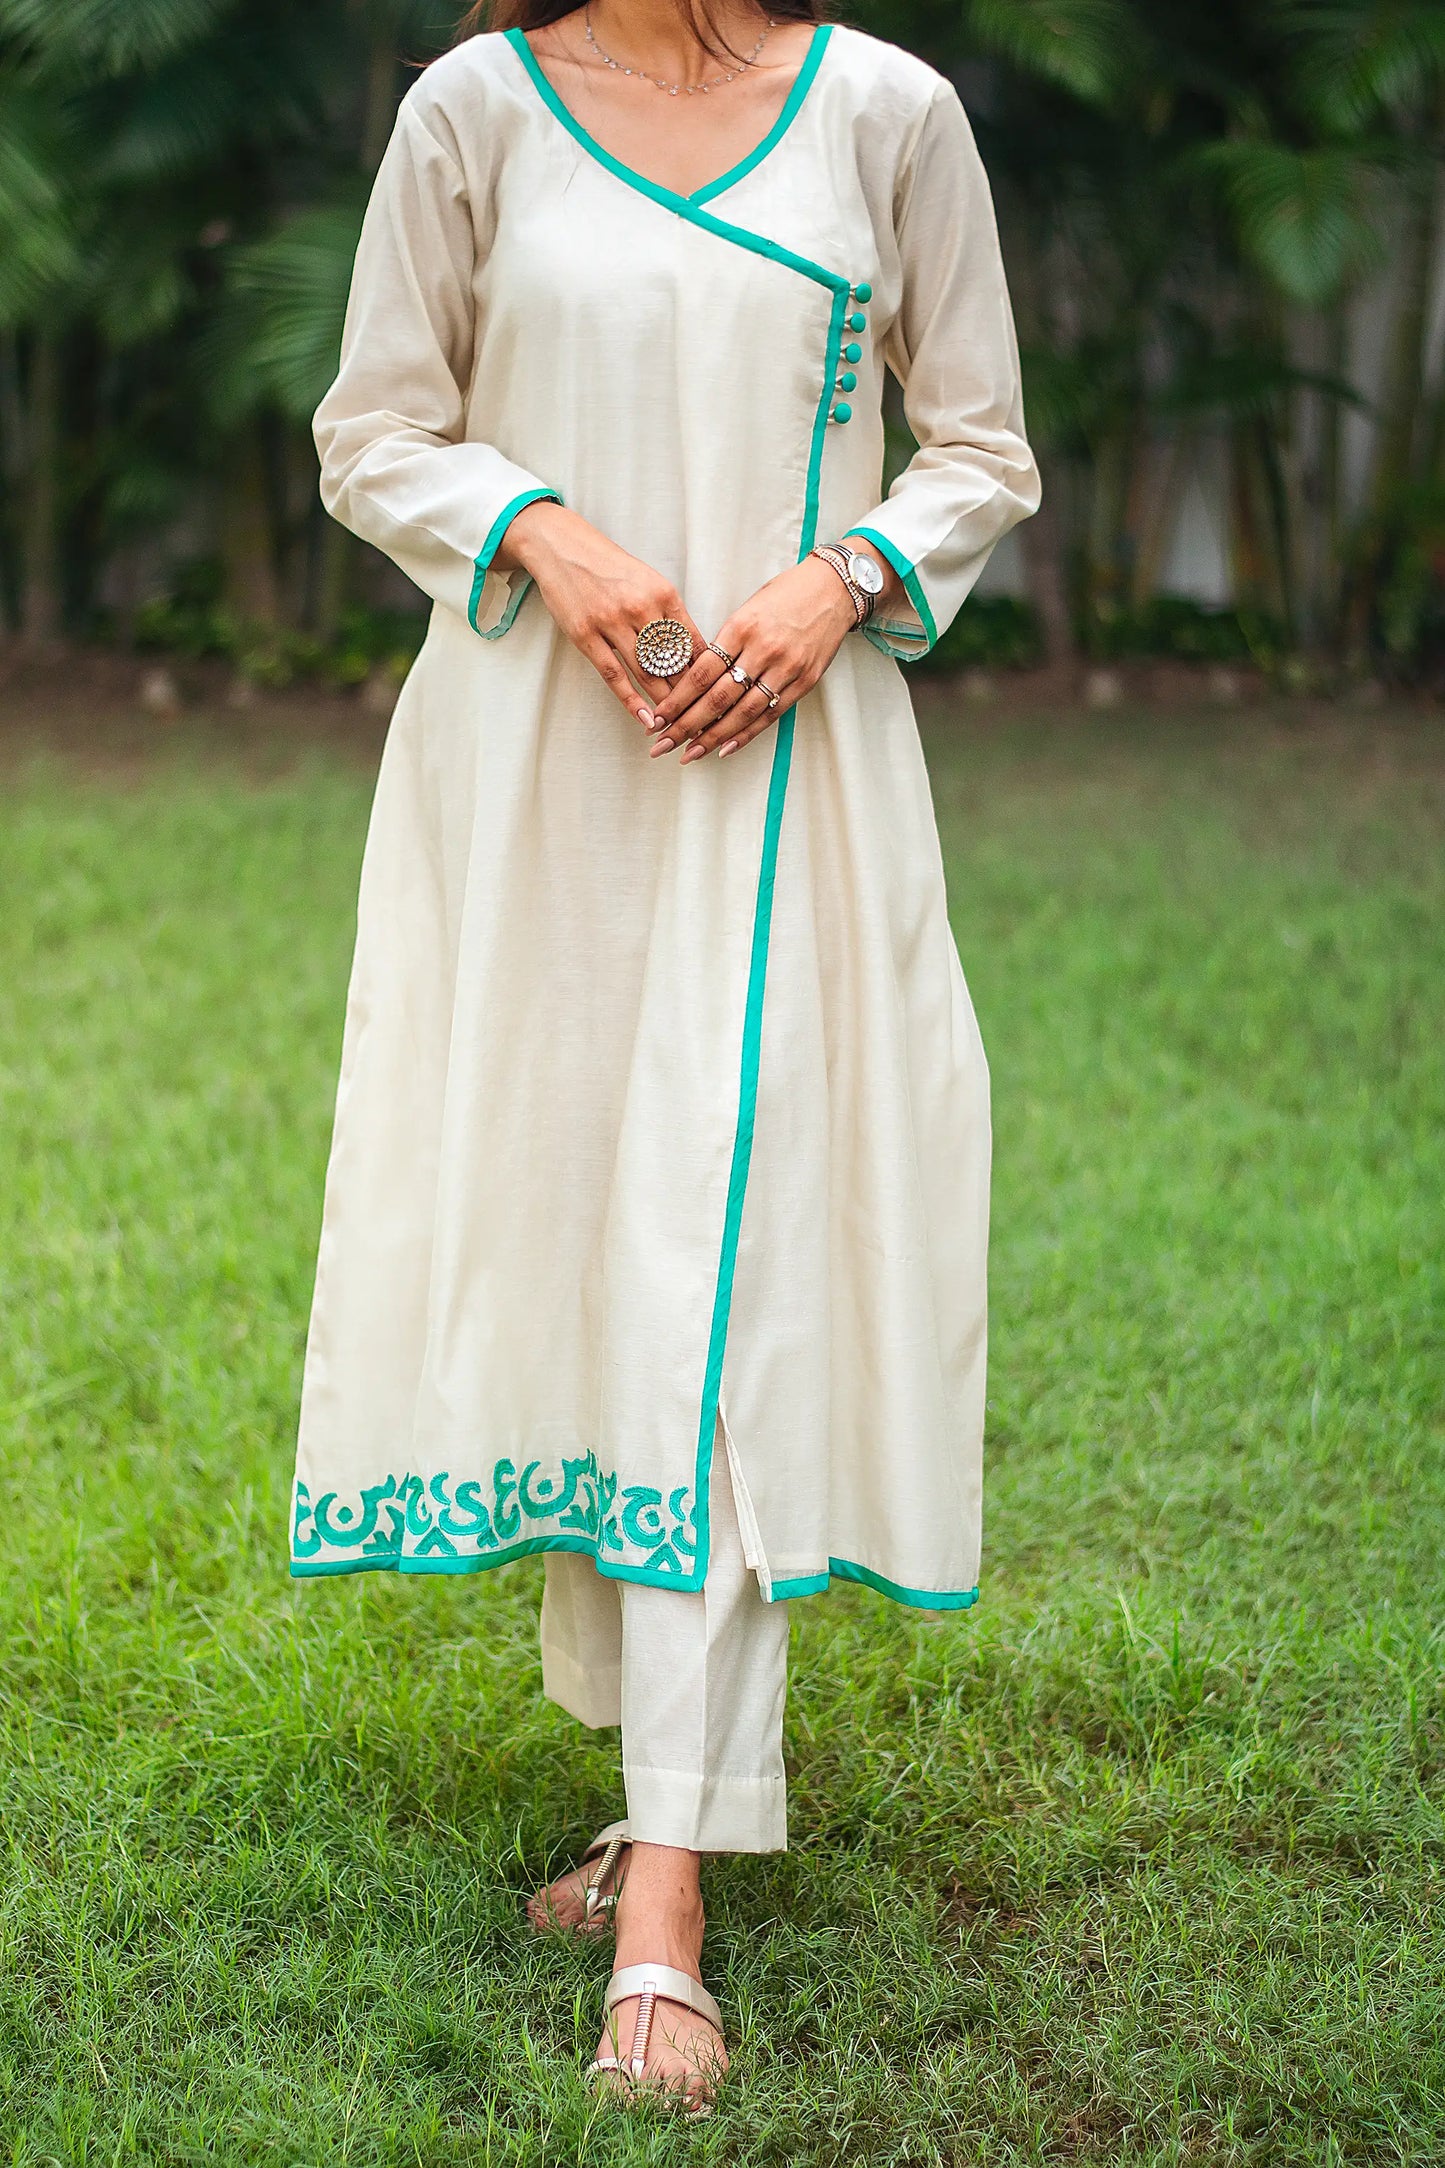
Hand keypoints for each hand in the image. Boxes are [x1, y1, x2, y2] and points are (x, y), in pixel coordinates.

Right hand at [498, 500, 704, 726]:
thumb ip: (671, 615)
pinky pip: (614, 675)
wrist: (562, 548)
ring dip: (663, 704)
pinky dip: (631, 700)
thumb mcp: (649, 582)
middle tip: (704, 720)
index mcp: (664, 594)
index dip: (709, 674)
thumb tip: (694, 654)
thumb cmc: (611, 568)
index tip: (717, 697)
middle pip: (674, 662)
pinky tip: (645, 718)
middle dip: (691, 696)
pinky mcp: (585, 635)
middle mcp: (641, 608)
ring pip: (647, 673)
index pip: (694, 643)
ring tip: (677, 727)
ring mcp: (611, 622)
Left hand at [645, 555, 860, 763]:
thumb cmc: (786, 594)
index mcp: (741, 627)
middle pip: (717, 698)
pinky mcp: (804, 681)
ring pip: (742, 712)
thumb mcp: (748, 609)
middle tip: (662, 745)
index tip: (658, 718)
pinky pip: (770, 714)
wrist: (834, 589)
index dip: (677, 700)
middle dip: (686, 726)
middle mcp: (762, 650)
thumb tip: (698, 678)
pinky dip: (746, 734)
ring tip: (689, 754)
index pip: (701, 673)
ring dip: (713, 738)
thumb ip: (726, 642)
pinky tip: (725, 749)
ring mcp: (786, 668)